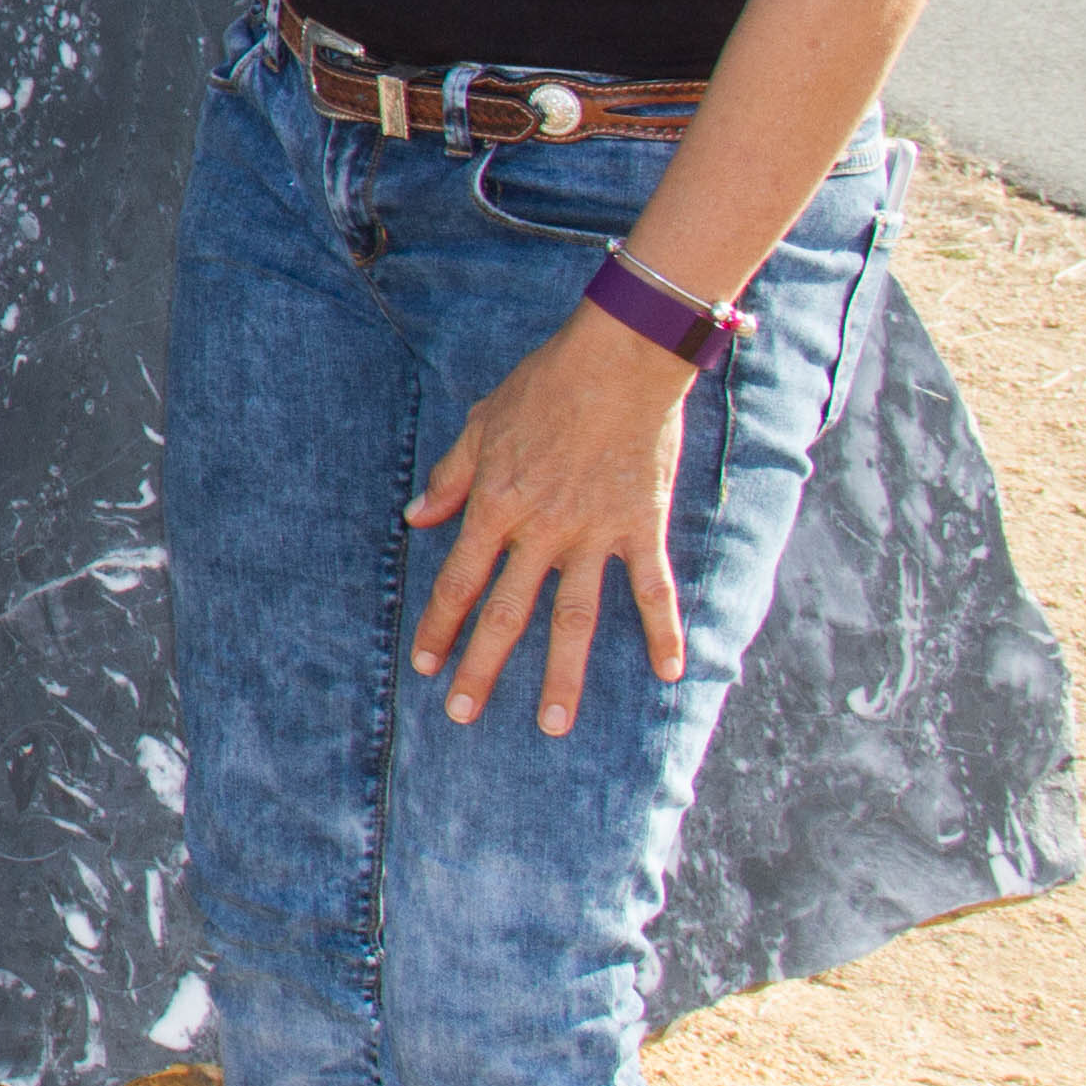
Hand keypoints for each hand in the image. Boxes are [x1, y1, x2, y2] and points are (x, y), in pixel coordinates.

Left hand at [405, 310, 698, 735]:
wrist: (617, 361)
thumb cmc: (544, 386)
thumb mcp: (481, 426)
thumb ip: (451, 478)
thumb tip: (416, 518)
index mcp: (496, 506)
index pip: (457, 581)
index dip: (438, 626)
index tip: (425, 666)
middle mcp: (541, 531)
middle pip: (505, 613)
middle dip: (481, 668)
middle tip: (462, 716)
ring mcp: (594, 534)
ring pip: (575, 619)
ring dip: (561, 675)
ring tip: (552, 724)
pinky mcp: (643, 528)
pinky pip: (653, 589)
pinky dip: (663, 631)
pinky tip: (669, 673)